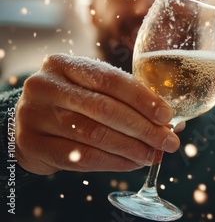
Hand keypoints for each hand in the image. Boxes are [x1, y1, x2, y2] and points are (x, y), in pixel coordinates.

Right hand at [15, 54, 181, 174]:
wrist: (28, 125)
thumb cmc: (71, 103)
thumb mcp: (93, 91)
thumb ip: (127, 100)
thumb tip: (173, 123)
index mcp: (63, 64)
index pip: (110, 79)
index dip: (143, 99)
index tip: (167, 116)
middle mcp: (45, 86)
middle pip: (104, 109)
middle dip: (143, 128)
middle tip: (168, 142)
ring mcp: (34, 116)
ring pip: (94, 135)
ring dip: (131, 148)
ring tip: (154, 155)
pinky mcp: (32, 145)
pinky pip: (81, 157)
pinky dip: (113, 162)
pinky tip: (133, 163)